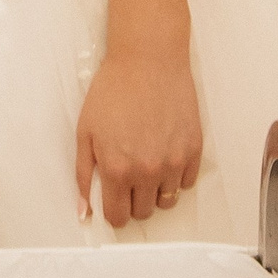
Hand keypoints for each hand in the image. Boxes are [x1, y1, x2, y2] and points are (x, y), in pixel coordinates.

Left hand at [76, 47, 201, 227]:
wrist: (147, 61)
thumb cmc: (114, 90)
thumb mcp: (85, 132)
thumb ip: (83, 175)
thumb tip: (83, 210)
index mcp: (117, 169)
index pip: (118, 217)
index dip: (114, 212)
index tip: (114, 203)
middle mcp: (147, 171)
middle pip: (143, 213)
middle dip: (133, 201)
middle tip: (129, 178)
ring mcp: (173, 162)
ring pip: (167, 201)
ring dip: (155, 191)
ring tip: (147, 166)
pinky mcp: (193, 150)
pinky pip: (186, 183)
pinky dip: (175, 176)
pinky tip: (164, 154)